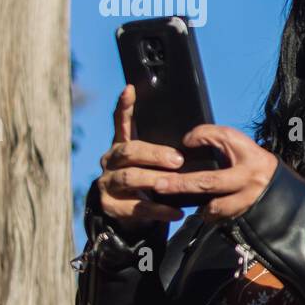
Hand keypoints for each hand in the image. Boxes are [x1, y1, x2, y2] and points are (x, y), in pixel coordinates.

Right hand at [94, 85, 187, 233]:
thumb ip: (163, 149)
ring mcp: (107, 183)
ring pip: (129, 178)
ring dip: (154, 180)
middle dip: (154, 154)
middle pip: (128, 151)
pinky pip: (136, 207)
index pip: (121, 122)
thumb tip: (196, 137)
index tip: (130, 89)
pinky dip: (159, 209)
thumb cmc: (148, 180)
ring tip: (176, 183)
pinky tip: (176, 212)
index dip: (124, 106)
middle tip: (178, 160)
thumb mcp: (153, 163)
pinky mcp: (111, 206)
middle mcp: (110, 161)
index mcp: (122, 145)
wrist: (129, 214)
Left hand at [151, 124, 279, 222]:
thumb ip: (213, 138)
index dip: (202, 137)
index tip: (184, 143)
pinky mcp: (246, 215)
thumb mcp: (238, 145)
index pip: (224, 138)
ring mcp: (249, 199)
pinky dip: (210, 216)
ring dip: (200, 206)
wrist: (276, 186)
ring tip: (189, 203)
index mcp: (249, 154)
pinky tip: (205, 211)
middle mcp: (249, 177)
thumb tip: (186, 142)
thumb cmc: (251, 162)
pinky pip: (221, 220)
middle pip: (209, 182)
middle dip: (182, 184)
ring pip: (214, 207)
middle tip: (158, 184)